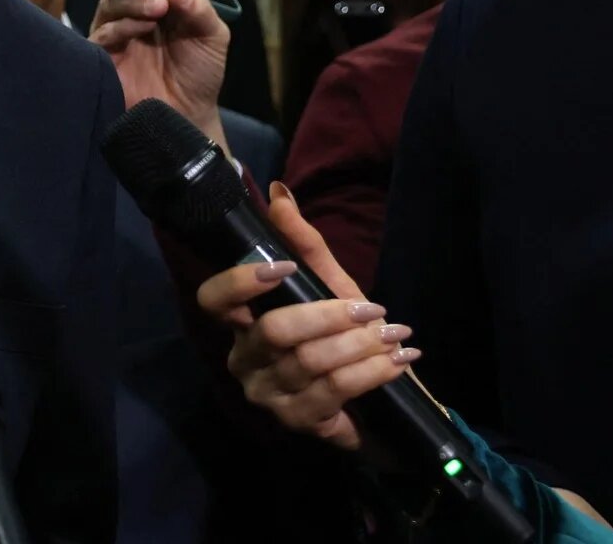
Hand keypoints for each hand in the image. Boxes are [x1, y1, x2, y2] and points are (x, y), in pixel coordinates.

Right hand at [75, 0, 230, 149]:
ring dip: (133, 0)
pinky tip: (142, 28)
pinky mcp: (101, 55)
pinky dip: (123, 25)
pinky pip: (103, 31)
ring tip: (158, 10)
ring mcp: (113, 30)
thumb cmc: (199, 74)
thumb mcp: (213, 36)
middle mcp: (128, 8)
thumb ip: (200, 8)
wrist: (189, 117)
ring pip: (111, 0)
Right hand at [194, 183, 418, 450]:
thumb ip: (303, 244)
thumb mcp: (328, 285)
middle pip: (273, 332)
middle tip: (373, 309)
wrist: (377, 401)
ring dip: (361, 344)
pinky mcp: (296, 422)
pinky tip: (398, 361)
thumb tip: (279, 191)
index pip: (213, 300)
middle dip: (330, 316)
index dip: (241, 282)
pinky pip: (334, 390)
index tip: (285, 267)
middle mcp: (242, 359)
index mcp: (239, 323)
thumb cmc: (343, 336)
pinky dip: (372, 371)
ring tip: (395, 334)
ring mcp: (266, 395)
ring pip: (310, 361)